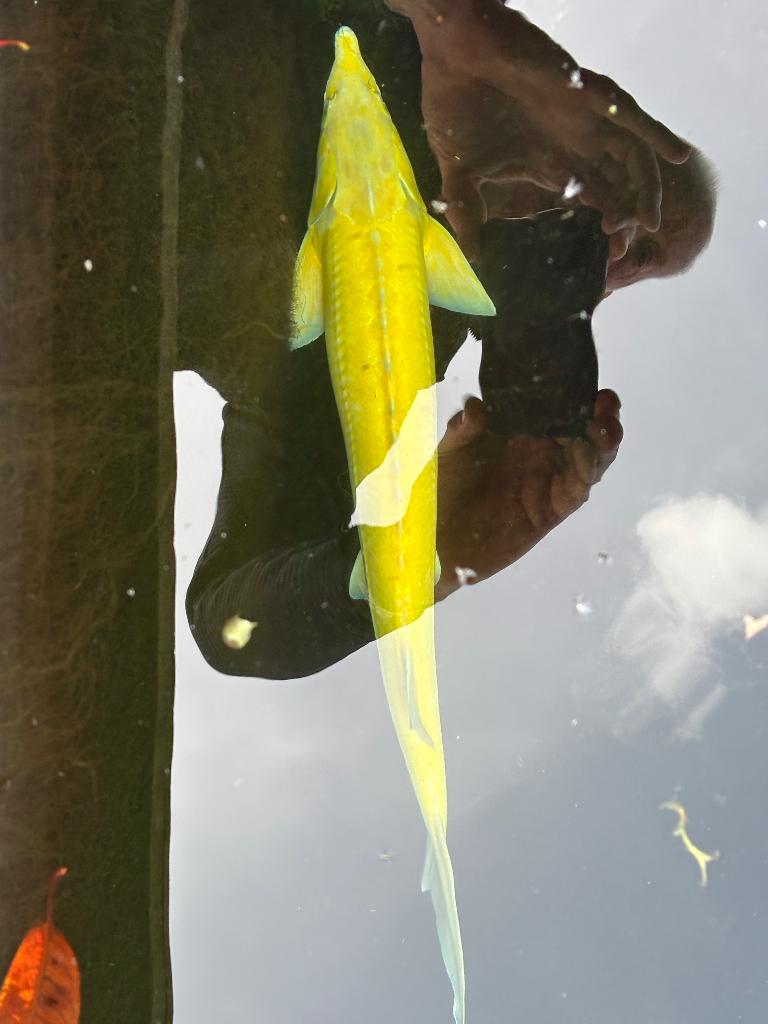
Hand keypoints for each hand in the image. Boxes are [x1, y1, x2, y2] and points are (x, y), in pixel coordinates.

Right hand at [414, 3, 689, 256]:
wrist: (452, 49)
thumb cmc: (454, 104)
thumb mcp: (459, 172)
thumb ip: (466, 212)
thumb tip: (470, 257)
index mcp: (548, 161)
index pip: (589, 201)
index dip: (602, 228)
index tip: (605, 261)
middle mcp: (573, 141)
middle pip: (616, 185)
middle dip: (626, 217)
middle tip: (624, 249)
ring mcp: (584, 117)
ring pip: (631, 158)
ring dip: (645, 190)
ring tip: (648, 222)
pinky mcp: (587, 93)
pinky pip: (633, 116)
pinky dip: (657, 136)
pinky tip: (678, 157)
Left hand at [435, 389, 621, 598]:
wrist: (439, 539)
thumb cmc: (443, 489)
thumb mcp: (449, 452)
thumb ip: (463, 430)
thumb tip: (475, 406)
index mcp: (521, 432)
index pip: (558, 408)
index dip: (577, 395)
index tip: (586, 382)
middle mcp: (542, 454)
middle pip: (584, 431)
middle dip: (601, 415)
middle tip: (606, 403)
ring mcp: (550, 481)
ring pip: (590, 460)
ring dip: (603, 443)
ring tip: (603, 428)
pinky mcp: (551, 510)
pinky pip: (577, 490)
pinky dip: (587, 473)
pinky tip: (586, 458)